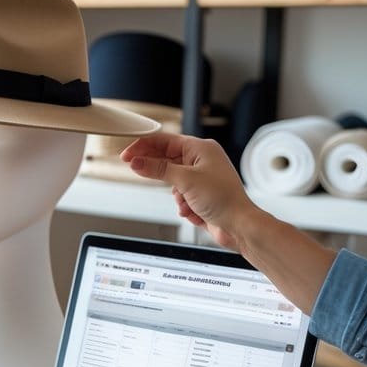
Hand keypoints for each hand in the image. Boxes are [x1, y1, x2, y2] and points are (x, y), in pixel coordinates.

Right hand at [120, 134, 261, 251]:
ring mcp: (201, 178)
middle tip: (137, 171)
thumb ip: (158, 169)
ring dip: (176, 195)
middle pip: (167, 160)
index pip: (165, 141)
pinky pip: (180, 196)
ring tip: (186, 202)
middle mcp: (202, 160)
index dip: (143, 146)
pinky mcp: (201, 194)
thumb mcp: (185, 181)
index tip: (127, 155)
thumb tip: (137, 162)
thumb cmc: (223, 199)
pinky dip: (183, 205)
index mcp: (201, 148)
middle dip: (158, 172)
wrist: (239, 225)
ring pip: (172, 181)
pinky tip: (193, 211)